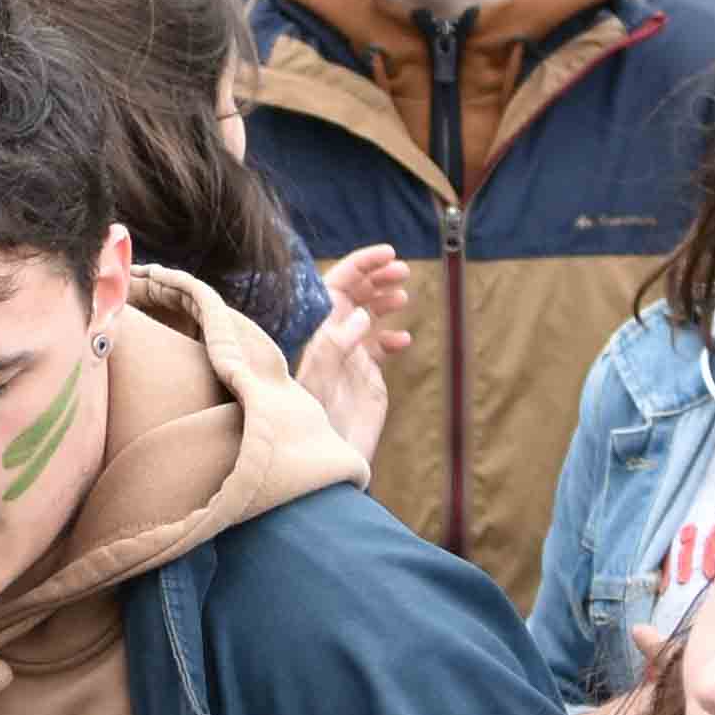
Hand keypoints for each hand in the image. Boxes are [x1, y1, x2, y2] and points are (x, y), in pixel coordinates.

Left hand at [294, 244, 408, 478]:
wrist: (327, 462)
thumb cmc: (312, 423)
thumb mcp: (318, 383)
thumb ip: (335, 347)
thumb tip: (361, 314)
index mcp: (318, 331)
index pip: (336, 285)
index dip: (360, 265)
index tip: (388, 253)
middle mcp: (333, 339)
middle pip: (354, 295)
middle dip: (376, 276)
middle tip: (402, 270)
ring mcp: (350, 357)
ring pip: (368, 316)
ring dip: (385, 300)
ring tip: (403, 295)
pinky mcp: (366, 377)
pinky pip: (380, 347)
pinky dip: (393, 339)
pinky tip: (403, 341)